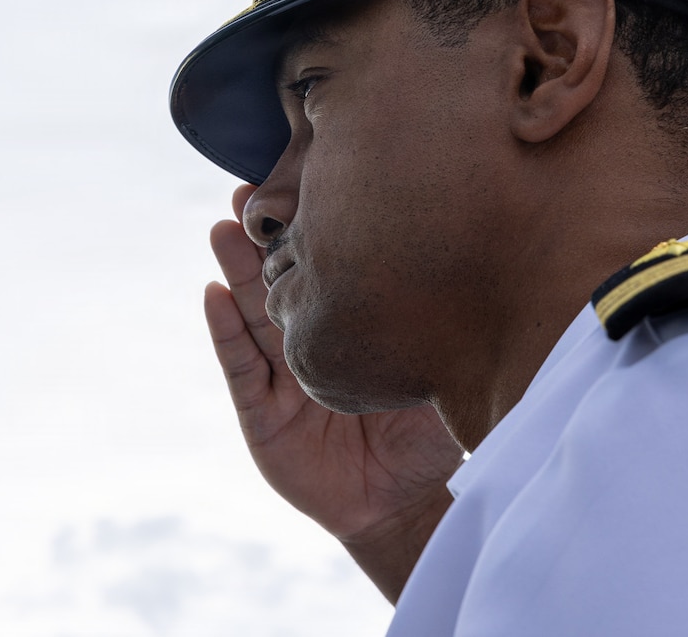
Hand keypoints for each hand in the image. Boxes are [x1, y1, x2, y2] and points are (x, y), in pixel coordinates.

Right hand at [204, 184, 464, 602]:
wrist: (408, 506)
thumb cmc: (430, 436)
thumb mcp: (441, 367)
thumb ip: (441, 324)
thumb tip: (474, 262)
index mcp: (352, 326)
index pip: (326, 269)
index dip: (309, 230)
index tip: (301, 181)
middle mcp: (311, 342)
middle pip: (281, 281)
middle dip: (261, 237)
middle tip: (247, 192)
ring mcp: (282, 379)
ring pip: (253, 314)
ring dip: (235, 270)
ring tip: (222, 228)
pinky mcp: (263, 417)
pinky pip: (241, 369)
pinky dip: (225, 332)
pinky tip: (212, 295)